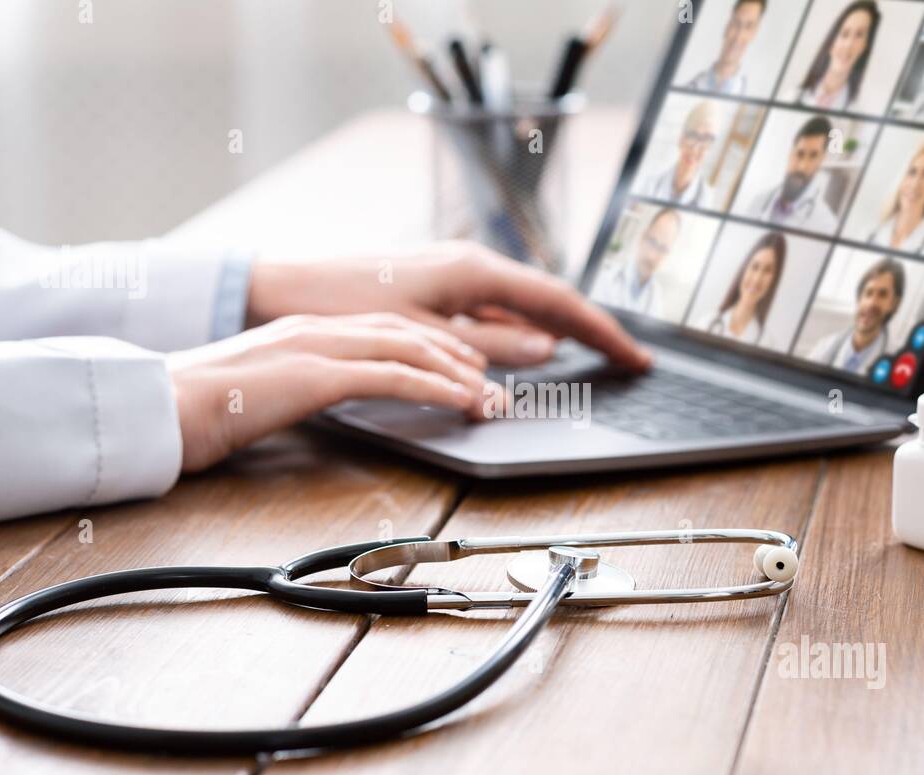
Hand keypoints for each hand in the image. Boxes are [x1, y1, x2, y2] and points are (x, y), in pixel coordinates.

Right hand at [167, 313, 498, 471]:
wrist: (163, 406)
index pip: (382, 328)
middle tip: (486, 379)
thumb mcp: (259, 389)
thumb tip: (306, 400)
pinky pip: (391, 378)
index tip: (457, 363)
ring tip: (484, 396)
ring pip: (407, 350)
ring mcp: (319, 347)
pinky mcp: (319, 375)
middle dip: (453, 355)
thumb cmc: (199, 408)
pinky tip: (457, 401)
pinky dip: (432, 388)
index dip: (426, 345)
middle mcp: (317, 329)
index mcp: (304, 330)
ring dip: (454, 373)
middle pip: (404, 333)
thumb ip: (292, 386)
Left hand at [246, 242, 651, 368]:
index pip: (558, 301)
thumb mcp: (424, 336)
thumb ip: (488, 347)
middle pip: (549, 299)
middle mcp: (471, 265)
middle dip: (593, 330)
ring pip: (524, 305)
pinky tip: (534, 349)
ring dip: (562, 330)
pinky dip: (524, 330)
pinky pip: (497, 310)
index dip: (603, 332)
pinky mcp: (438, 287)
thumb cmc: (349, 305)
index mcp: (475, 270)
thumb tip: (546, 351)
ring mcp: (456, 274)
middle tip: (631, 360)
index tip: (636, 357)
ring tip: (599, 355)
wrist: (287, 288)